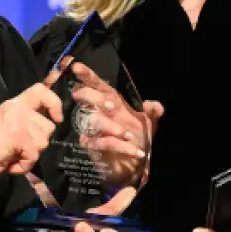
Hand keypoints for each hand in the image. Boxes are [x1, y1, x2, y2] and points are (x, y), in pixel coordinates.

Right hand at [0, 83, 60, 185]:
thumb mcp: (8, 125)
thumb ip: (26, 121)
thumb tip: (50, 124)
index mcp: (15, 104)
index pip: (41, 90)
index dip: (54, 103)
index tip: (56, 118)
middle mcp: (17, 108)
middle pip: (48, 126)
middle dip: (38, 142)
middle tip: (17, 147)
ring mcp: (18, 121)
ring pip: (43, 142)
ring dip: (30, 155)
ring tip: (11, 155)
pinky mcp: (18, 136)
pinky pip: (34, 156)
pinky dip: (24, 165)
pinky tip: (9, 163)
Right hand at [65, 62, 162, 192]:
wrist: (136, 164)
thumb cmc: (138, 138)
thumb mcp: (150, 123)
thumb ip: (154, 111)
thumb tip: (154, 105)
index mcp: (110, 101)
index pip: (95, 85)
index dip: (86, 75)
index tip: (76, 66)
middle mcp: (99, 113)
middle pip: (84, 98)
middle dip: (95, 98)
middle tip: (112, 106)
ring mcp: (93, 130)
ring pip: (93, 121)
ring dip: (113, 127)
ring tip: (129, 135)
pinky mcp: (93, 146)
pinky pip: (104, 142)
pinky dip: (122, 146)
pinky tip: (137, 152)